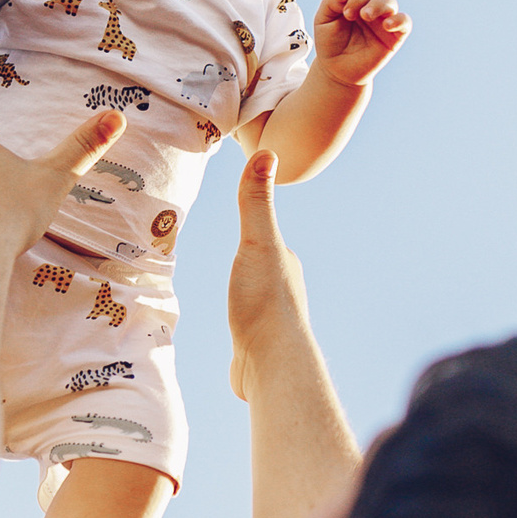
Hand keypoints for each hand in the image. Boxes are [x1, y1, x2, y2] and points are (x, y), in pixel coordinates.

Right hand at [228, 151, 312, 401]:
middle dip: (252, 265)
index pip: (266, 239)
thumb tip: (268, 151)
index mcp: (284, 263)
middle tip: (236, 257)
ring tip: (232, 293)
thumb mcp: (257, 242)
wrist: (271, 366)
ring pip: (255, 301)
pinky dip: (238, 327)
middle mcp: (282, 291)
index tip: (245, 224)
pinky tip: (233, 332)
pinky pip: (246, 331)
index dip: (256, 230)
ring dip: (246, 296)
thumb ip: (256, 202)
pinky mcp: (256, 349)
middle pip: (262, 269)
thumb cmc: (265, 301)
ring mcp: (270, 322)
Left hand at [311, 0, 409, 86]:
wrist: (337, 69)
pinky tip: (386, 24)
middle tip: (348, 15)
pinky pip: (405, 21)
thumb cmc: (330, 42)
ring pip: (388, 0)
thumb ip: (330, 2)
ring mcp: (383, 19)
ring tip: (365, 16)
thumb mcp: (323, 20)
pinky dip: (398, 19)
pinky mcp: (394, 35)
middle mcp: (369, 5)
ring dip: (377, 4)